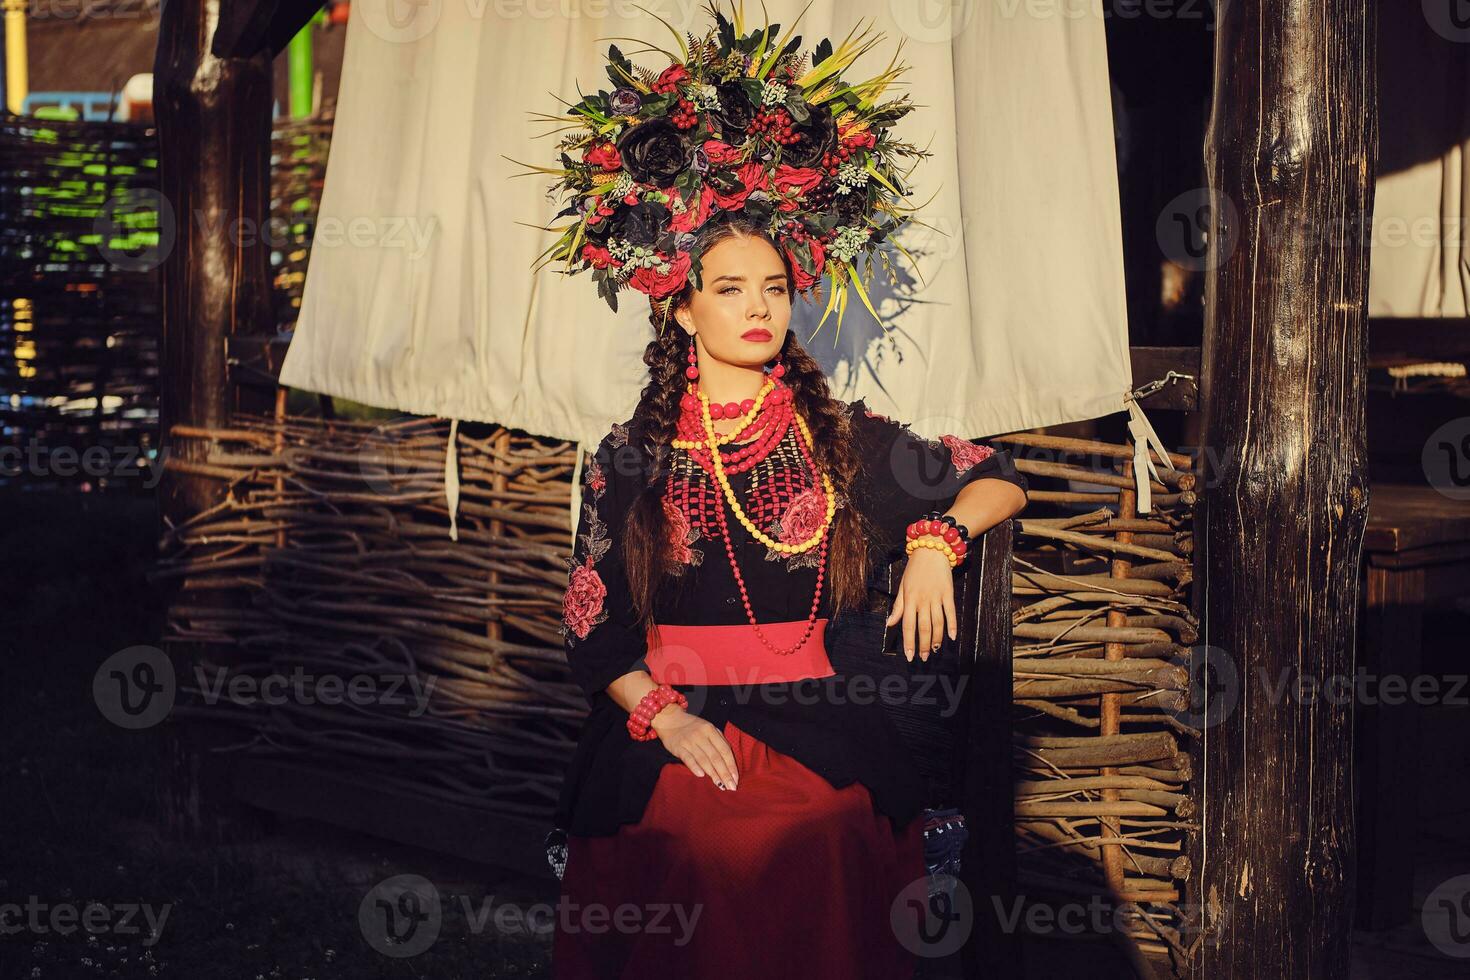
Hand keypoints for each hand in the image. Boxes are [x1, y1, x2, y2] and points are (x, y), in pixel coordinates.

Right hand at [651, 706, 739, 790]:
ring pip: (703, 760)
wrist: (670, 720)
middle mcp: (701, 735)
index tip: (735, 778)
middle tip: (731, 787)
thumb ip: (719, 741)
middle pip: (715, 757)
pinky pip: (688, 759)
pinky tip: (701, 775)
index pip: (724, 750)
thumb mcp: (708, 728)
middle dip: (724, 773)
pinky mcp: (678, 747)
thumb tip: (730, 761)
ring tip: (720, 785)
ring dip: (712, 774)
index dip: (731, 765)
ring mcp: (689, 741)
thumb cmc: (693, 727)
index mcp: (711, 730)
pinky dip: (695, 767)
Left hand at [885, 547, 956, 661]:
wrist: (931, 549)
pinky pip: (951, 612)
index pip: (907, 625)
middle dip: (923, 645)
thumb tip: (889, 624)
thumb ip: (898, 607)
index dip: (909, 642)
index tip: (909, 655)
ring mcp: (937, 596)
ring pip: (938, 623)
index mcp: (909, 599)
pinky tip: (952, 636)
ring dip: (937, 639)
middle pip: (924, 627)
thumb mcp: (902, 586)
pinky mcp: (948, 593)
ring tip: (935, 650)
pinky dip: (952, 625)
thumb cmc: (914, 569)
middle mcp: (923, 599)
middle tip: (923, 658)